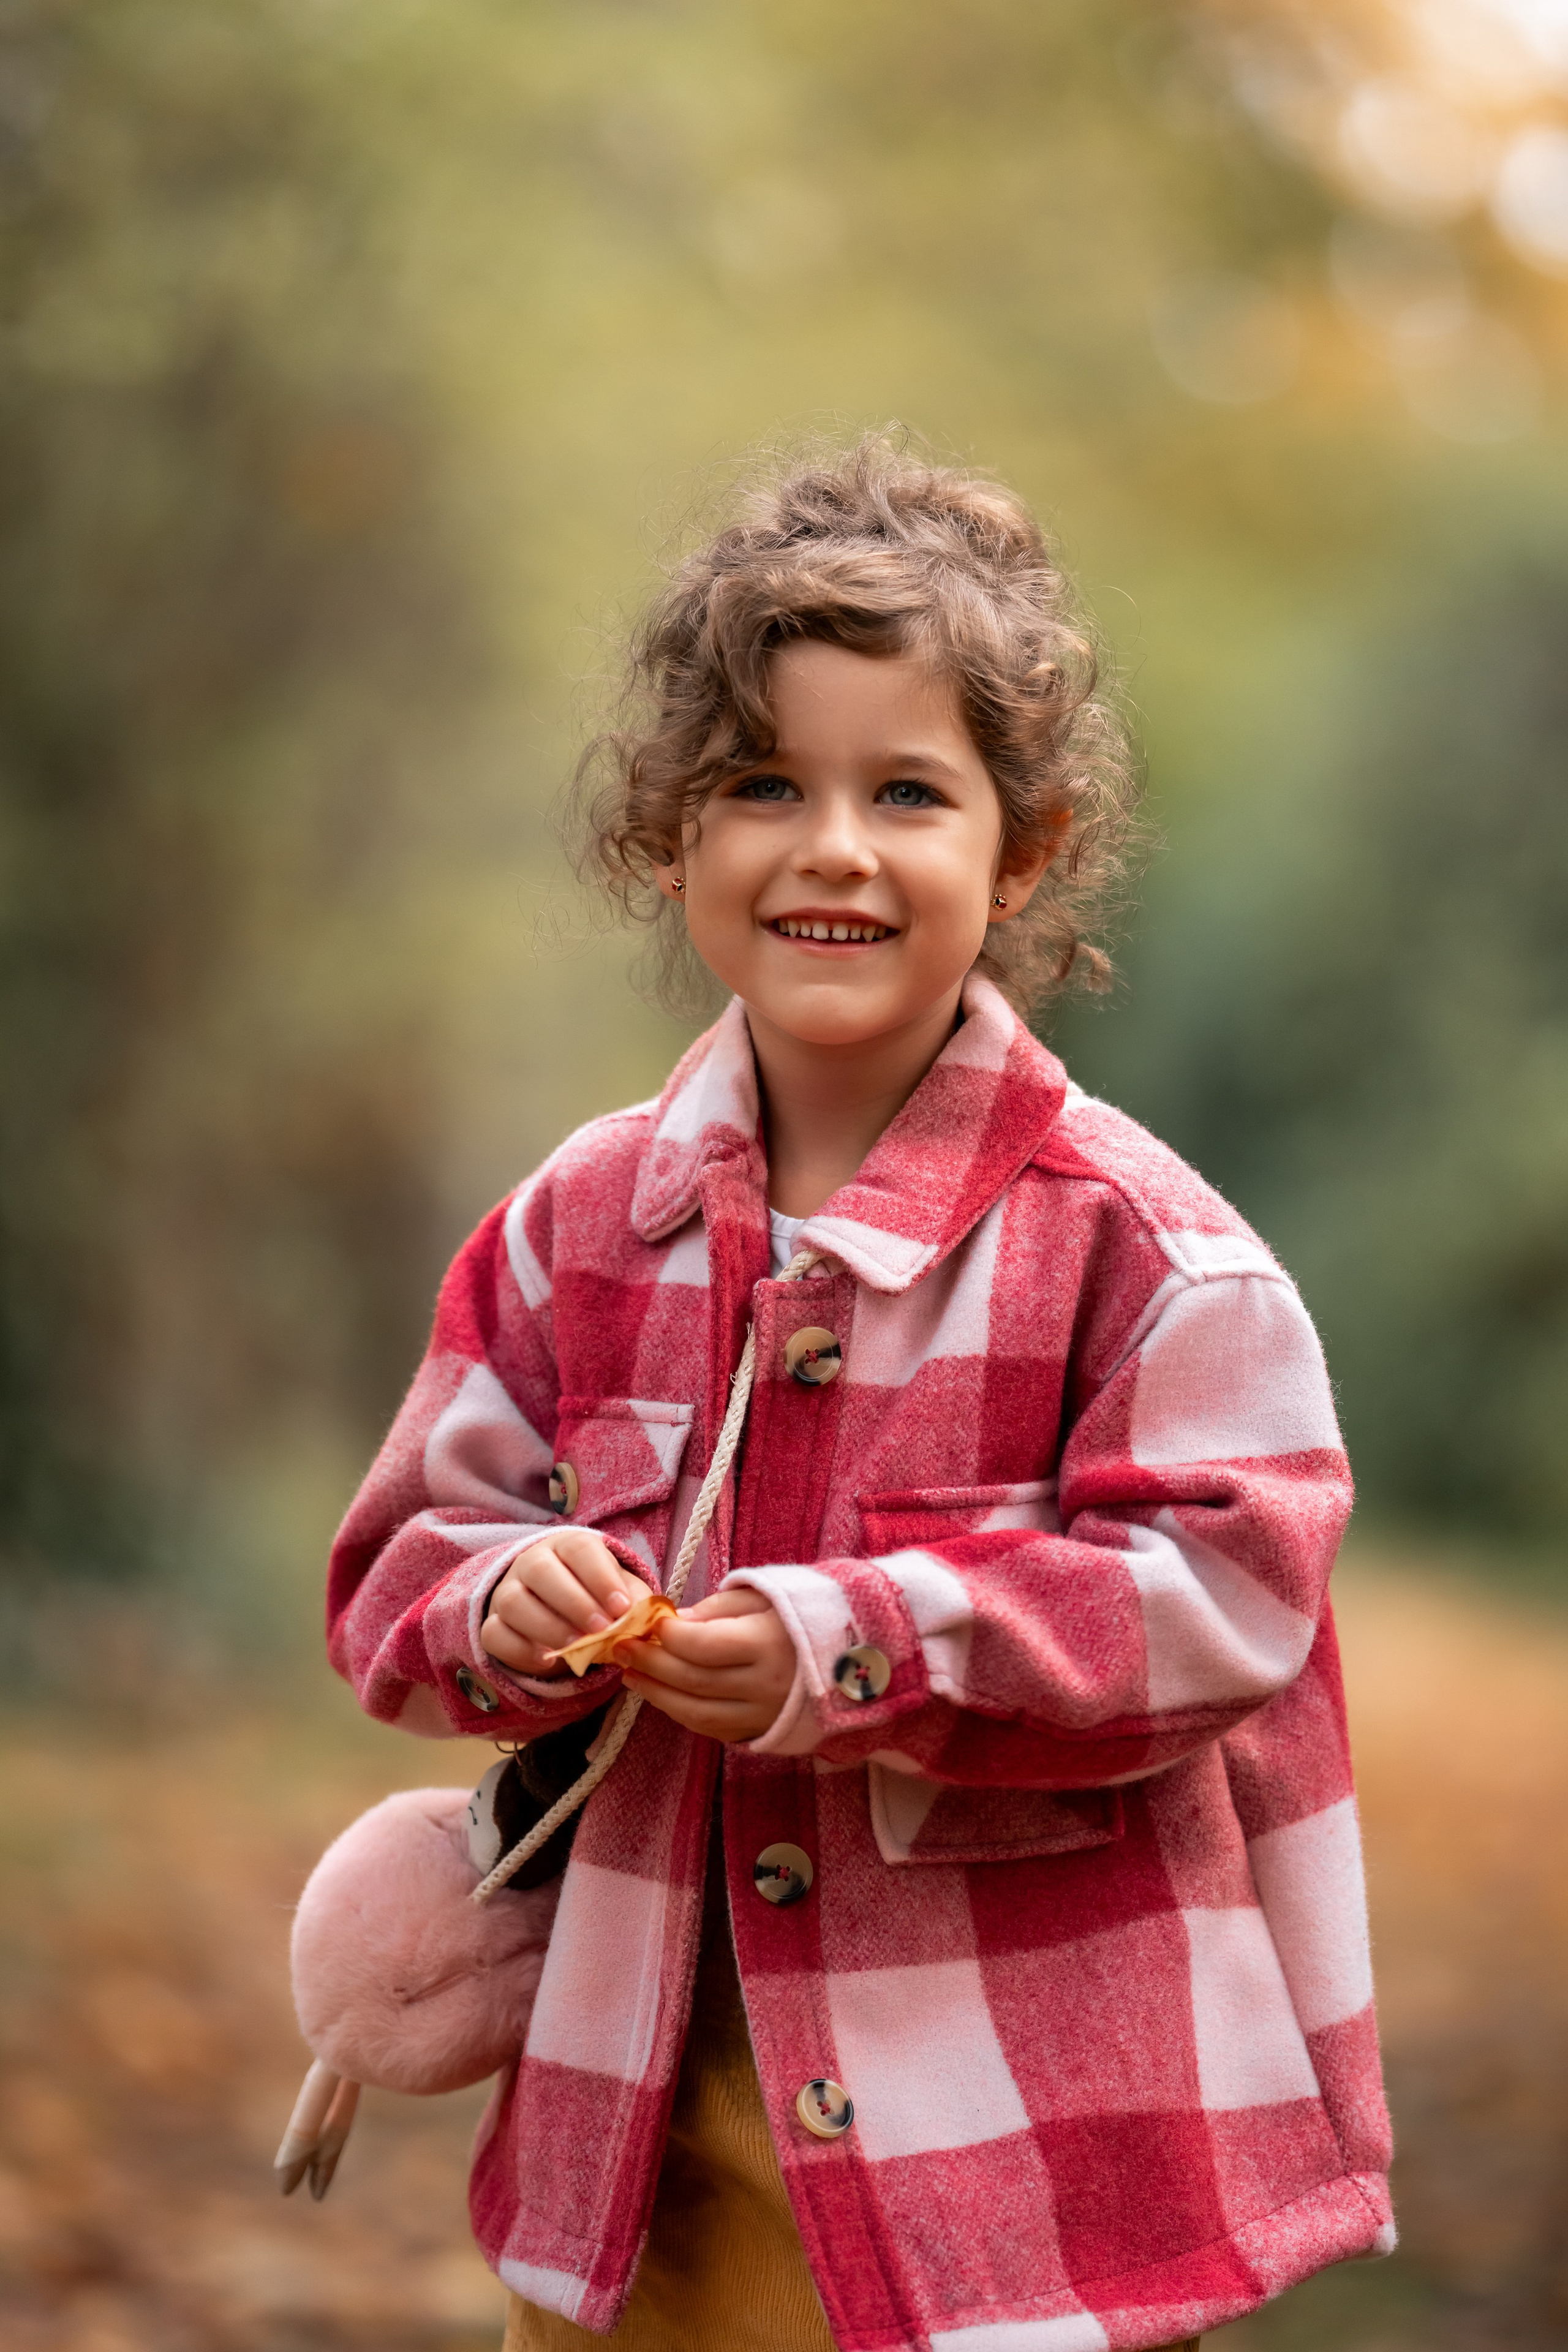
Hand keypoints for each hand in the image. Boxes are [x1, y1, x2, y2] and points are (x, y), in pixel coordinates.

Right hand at [481, 1530, 637, 1676]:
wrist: (563, 1617)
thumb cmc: (598, 1600)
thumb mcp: (621, 1596)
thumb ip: (633, 1603)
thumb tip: (641, 1618)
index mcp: (567, 1546)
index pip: (579, 1549)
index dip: (601, 1577)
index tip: (622, 1608)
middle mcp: (531, 1562)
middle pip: (541, 1570)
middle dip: (575, 1602)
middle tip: (602, 1631)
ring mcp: (506, 1592)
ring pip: (513, 1601)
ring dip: (548, 1626)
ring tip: (577, 1648)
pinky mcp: (492, 1625)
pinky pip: (494, 1634)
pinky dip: (520, 1650)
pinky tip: (548, 1660)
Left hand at [614, 1587, 795, 1742]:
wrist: (853, 1656)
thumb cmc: (803, 1615)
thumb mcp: (766, 1596)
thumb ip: (720, 1606)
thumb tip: (678, 1622)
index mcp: (768, 1643)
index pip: (705, 1645)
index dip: (669, 1636)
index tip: (646, 1622)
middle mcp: (765, 1684)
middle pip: (694, 1680)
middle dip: (651, 1664)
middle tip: (621, 1648)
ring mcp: (764, 1714)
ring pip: (698, 1713)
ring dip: (657, 1695)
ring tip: (630, 1675)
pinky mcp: (762, 1732)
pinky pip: (713, 1729)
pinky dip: (681, 1713)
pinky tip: (661, 1695)